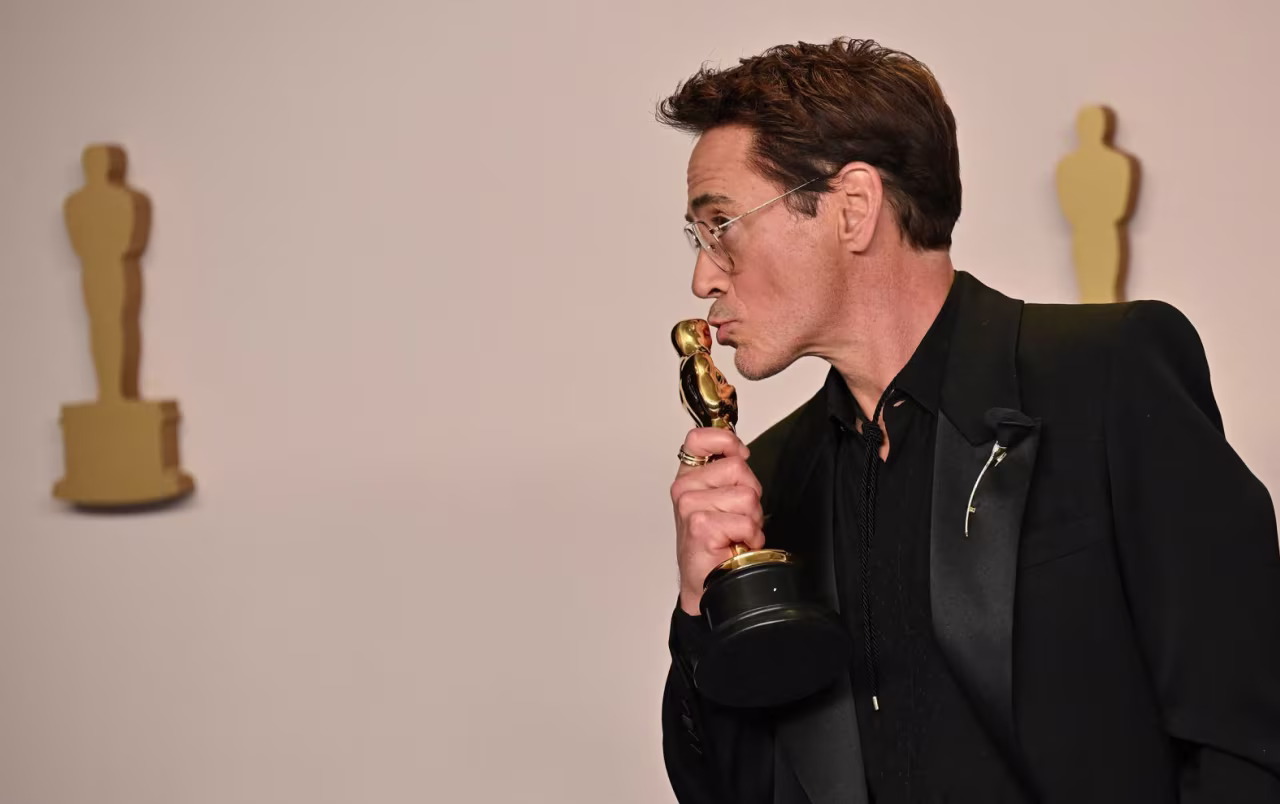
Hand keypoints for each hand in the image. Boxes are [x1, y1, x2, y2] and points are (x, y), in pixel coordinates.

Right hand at [670, 427, 765, 616]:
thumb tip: (740, 451)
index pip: (698, 439)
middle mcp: (684, 490)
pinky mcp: (700, 526)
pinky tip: (735, 544)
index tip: (738, 455)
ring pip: (747, 496)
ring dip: (751, 520)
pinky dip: (750, 537)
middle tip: (738, 516)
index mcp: (688, 478)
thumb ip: (727, 472)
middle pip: (738, 467)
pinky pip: (745, 522)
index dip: (725, 441)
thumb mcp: (720, 499)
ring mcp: (690, 507)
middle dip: (751, 494)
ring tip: (736, 533)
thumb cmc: (714, 543)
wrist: (704, 581)